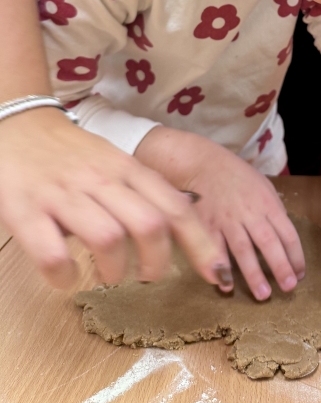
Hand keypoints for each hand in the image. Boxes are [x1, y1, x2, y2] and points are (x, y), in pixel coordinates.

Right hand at [0, 108, 223, 288]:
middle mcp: (102, 180)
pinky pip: (53, 254)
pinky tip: (67, 276)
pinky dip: (65, 275)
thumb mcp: (116, 163)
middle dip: (158, 264)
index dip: (202, 244)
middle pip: (150, 226)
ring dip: (115, 272)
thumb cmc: (73, 153)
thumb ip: (143, 191)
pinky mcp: (27, 211)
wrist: (20, 124)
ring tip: (109, 277)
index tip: (218, 274)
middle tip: (148, 278)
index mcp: (129, 169)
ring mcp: (65, 195)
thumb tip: (178, 231)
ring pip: (108, 239)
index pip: (177, 208)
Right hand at [135, 127, 304, 300]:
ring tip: (263, 295)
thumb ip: (273, 211)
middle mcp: (250, 213)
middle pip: (268, 243)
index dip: (296, 256)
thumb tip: (284, 237)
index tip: (299, 274)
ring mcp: (227, 220)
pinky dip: (220, 268)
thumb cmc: (236, 176)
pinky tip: (225, 285)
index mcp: (268, 203)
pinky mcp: (207, 225)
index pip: (287, 233)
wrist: (203, 164)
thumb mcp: (263, 186)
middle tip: (288, 288)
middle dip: (280, 267)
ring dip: (253, 274)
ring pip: (243, 250)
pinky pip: (215, 249)